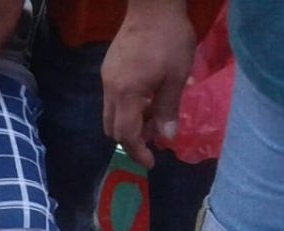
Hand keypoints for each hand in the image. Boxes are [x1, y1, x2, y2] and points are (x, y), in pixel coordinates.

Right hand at [101, 0, 194, 168]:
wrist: (152, 7)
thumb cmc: (169, 40)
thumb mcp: (177, 76)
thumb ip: (168, 109)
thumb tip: (167, 138)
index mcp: (126, 94)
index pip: (126, 134)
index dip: (138, 151)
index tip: (151, 162)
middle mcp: (110, 90)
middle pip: (112, 128)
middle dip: (131, 140)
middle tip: (154, 139)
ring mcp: (107, 80)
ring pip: (111, 114)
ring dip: (130, 123)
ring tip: (155, 116)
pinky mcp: (109, 70)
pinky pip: (114, 98)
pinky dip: (128, 107)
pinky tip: (147, 96)